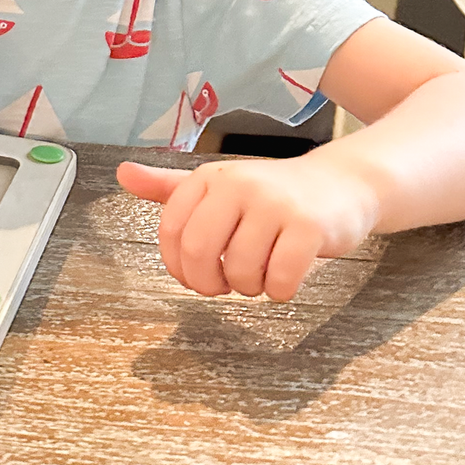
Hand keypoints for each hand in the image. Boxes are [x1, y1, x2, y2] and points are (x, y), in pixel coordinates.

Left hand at [117, 154, 383, 300]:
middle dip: (208, 283)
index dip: (178, 265)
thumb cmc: (271, 195)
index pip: (171, 231)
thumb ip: (168, 187)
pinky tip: (286, 277)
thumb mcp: (217, 186)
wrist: (342, 185)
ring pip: (240, 271)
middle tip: (224, 285)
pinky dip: (280, 291)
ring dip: (248, 288)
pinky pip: (280, 279)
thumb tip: (122, 173)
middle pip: (200, 252)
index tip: (194, 275)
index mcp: (208, 177)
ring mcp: (275, 204)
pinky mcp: (309, 227)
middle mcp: (238, 184)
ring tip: (260, 274)